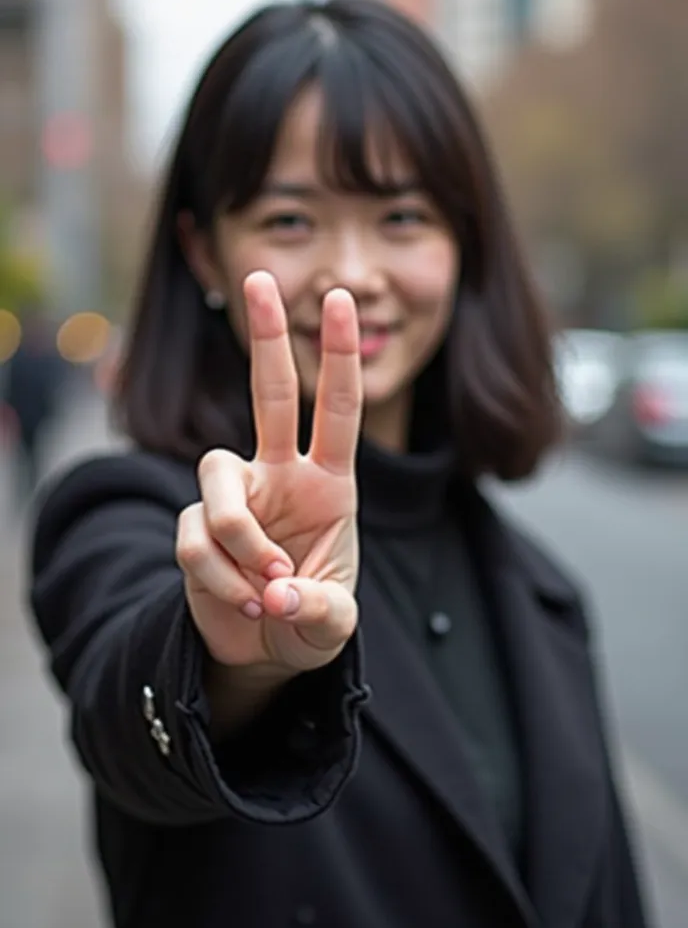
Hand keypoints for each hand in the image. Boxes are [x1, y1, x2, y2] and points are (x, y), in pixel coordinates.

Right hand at [176, 270, 362, 686]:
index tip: (341, 297)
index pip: (338, 410)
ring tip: (265, 590)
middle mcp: (278, 475)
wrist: (262, 650)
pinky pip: (194, 542)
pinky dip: (220, 580)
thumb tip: (276, 592)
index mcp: (327, 483)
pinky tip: (242, 602)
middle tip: (260, 277)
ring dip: (240, 542)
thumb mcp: (331, 622)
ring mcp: (233, 497)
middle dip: (267, 336)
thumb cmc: (308, 618)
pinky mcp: (193, 528)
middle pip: (271, 394)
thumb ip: (317, 610)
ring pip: (216, 482)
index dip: (340, 355)